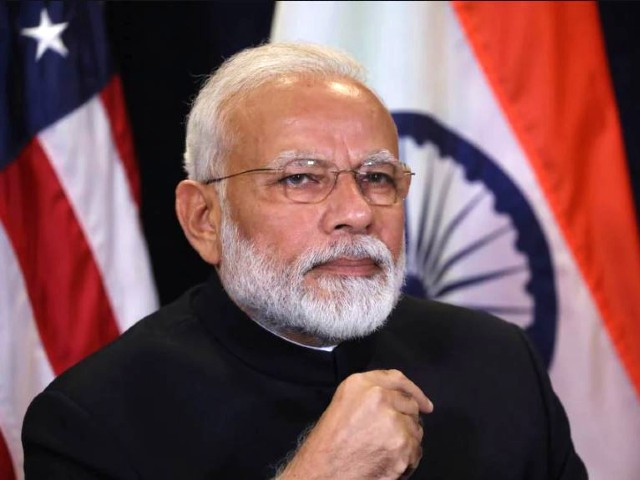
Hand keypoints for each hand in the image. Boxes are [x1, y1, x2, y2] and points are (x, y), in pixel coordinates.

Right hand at [278, 369, 433, 479]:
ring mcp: (393, 420)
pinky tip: (389, 462)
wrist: (323, 472)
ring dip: (407, 441)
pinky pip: (417, 450)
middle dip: (407, 420)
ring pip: (416, 428)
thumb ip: (369, 395)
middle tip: (392, 437)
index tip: (424, 403)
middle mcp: (379, 397)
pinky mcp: (402, 445)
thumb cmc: (328, 443)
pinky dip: (408, 459)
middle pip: (410, 404)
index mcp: (361, 384)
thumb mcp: (344, 405)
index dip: (414, 391)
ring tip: (384, 451)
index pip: (397, 379)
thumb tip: (397, 398)